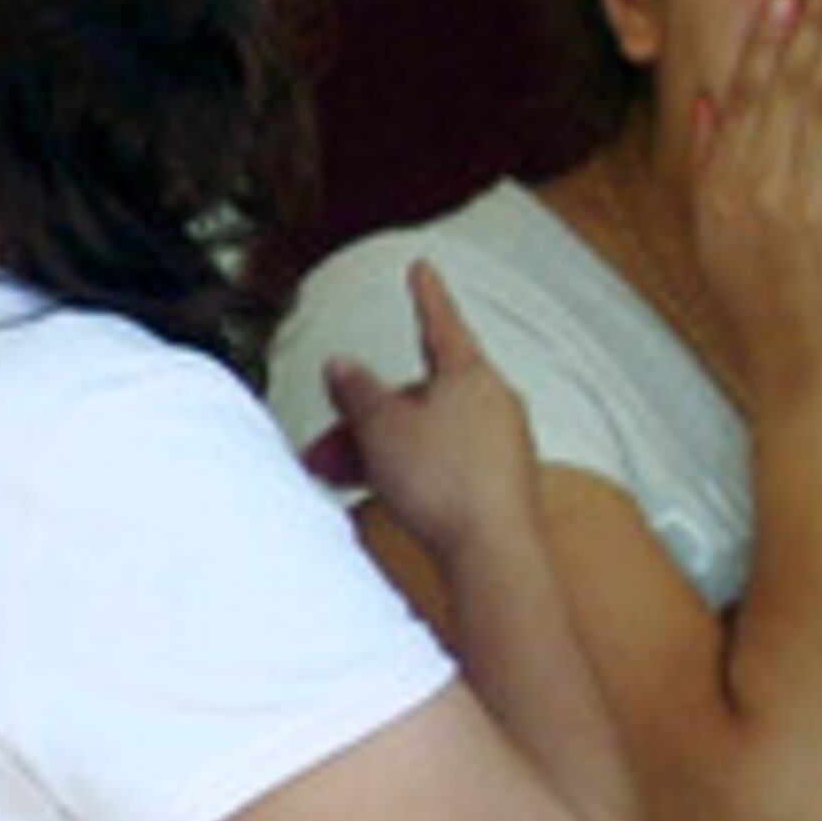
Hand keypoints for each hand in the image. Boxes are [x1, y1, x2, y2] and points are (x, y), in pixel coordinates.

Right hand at [311, 261, 544, 565]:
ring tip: (332, 475)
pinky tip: (373, 491)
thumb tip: (343, 366)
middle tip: (322, 446)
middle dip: (364, 418)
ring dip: (374, 450)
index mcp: (472, 375)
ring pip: (422, 435)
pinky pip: (440, 464)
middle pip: (416, 396)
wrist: (492, 552)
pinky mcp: (496, 484)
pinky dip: (404, 471)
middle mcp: (493, 404)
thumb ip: (357, 391)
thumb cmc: (446, 484)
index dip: (426, 295)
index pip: (441, 323)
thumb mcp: (382, 427)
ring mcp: (498, 445)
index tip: (422, 268)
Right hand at [688, 0, 821, 398]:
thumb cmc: (768, 314)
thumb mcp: (717, 239)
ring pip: (815, 104)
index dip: (763, 39)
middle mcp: (754, 191)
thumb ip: (709, 166)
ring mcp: (801, 206)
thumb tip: (706, 102)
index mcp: (720, 191)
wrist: (810, 377)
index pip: (741, 96)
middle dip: (808, 19)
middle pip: (780, 86)